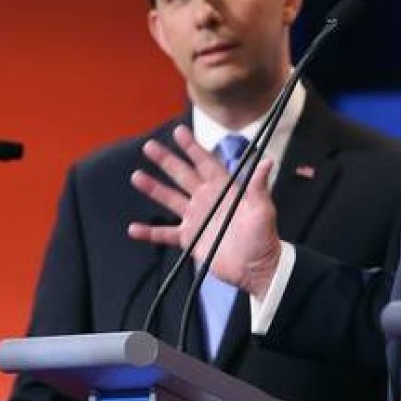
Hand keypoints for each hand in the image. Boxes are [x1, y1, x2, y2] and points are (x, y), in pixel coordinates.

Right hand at [127, 125, 282, 298]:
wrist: (256, 268)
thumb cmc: (263, 237)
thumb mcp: (263, 210)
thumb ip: (259, 187)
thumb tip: (267, 162)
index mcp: (223, 189)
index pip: (205, 163)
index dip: (192, 147)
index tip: (179, 131)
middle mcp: (206, 200)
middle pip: (182, 175)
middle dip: (166, 161)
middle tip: (149, 146)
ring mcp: (196, 219)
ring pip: (170, 199)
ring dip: (154, 188)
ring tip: (137, 176)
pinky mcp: (189, 239)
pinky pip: (165, 234)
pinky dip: (149, 232)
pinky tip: (133, 228)